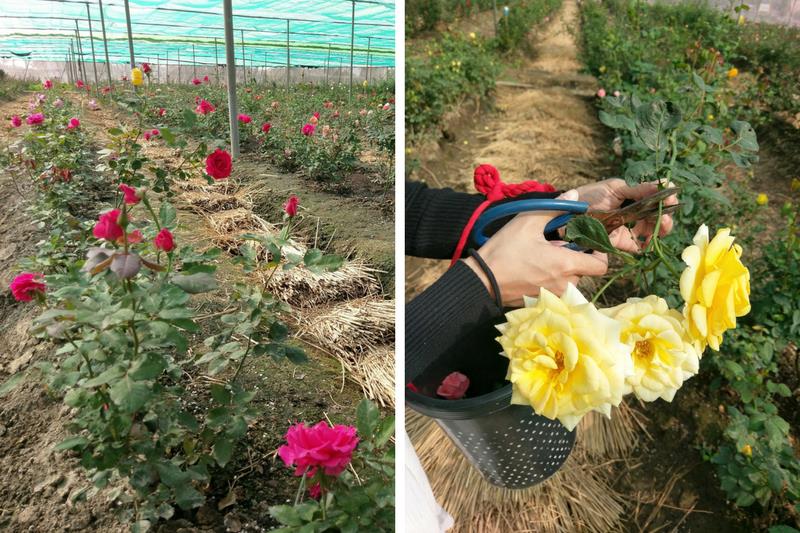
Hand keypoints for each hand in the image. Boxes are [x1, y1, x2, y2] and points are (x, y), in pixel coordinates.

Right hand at [464, 190, 608, 306]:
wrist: (482, 281)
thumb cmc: (504, 251)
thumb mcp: (527, 222)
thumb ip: (554, 208)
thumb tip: (574, 196)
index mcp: (566, 264)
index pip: (601, 265)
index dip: (598, 252)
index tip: (585, 242)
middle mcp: (565, 284)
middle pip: (584, 271)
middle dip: (575, 258)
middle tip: (555, 246)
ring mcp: (553, 295)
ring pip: (570, 280)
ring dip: (562, 269)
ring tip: (541, 257)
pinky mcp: (542, 301)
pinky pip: (556, 289)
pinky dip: (550, 279)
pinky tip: (533, 269)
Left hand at [574, 179, 677, 252]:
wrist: (567, 214)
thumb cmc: (590, 195)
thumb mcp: (614, 188)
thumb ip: (637, 188)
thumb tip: (663, 184)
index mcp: (635, 194)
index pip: (659, 196)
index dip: (667, 198)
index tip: (670, 199)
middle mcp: (636, 211)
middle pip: (659, 215)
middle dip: (666, 217)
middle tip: (664, 217)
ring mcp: (629, 226)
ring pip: (652, 231)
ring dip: (659, 231)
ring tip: (658, 230)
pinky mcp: (621, 241)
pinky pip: (637, 247)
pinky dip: (645, 247)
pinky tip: (646, 245)